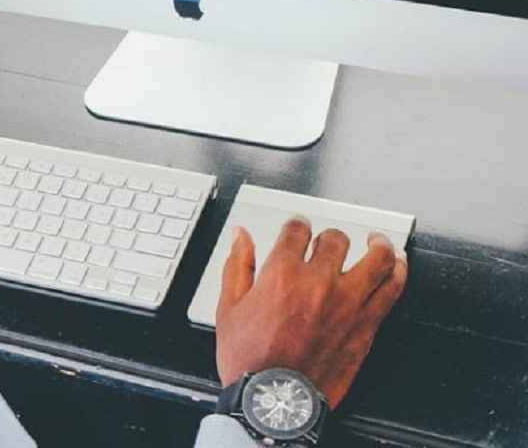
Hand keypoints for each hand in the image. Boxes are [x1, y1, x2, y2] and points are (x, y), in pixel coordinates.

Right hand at [215, 218, 407, 408]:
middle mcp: (319, 283)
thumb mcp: (229, 309)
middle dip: (330, 237)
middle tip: (328, 243)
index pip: (297, 230)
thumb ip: (237, 266)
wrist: (278, 402)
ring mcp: (348, 303)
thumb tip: (240, 237)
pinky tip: (396, 266)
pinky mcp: (367, 325)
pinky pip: (392, 289)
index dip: (298, 224)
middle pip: (336, 239)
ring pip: (376, 258)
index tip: (299, 228)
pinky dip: (398, 272)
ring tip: (378, 241)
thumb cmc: (251, 361)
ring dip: (378, 245)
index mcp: (282, 274)